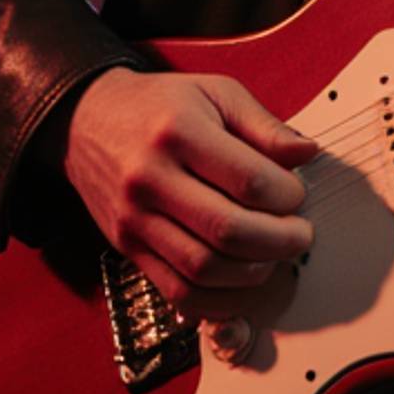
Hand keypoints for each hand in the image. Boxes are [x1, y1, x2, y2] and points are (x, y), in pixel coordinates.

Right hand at [59, 67, 318, 320]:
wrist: (86, 120)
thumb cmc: (162, 105)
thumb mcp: (216, 92)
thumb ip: (265, 125)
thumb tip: (307, 154)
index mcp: (179, 132)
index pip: (248, 180)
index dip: (288, 195)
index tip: (298, 194)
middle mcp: (150, 178)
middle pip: (227, 230)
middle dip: (280, 240)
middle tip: (300, 234)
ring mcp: (134, 219)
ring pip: (203, 268)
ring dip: (252, 273)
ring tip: (273, 255)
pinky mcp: (127, 248)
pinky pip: (177, 293)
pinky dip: (218, 301)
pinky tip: (242, 283)